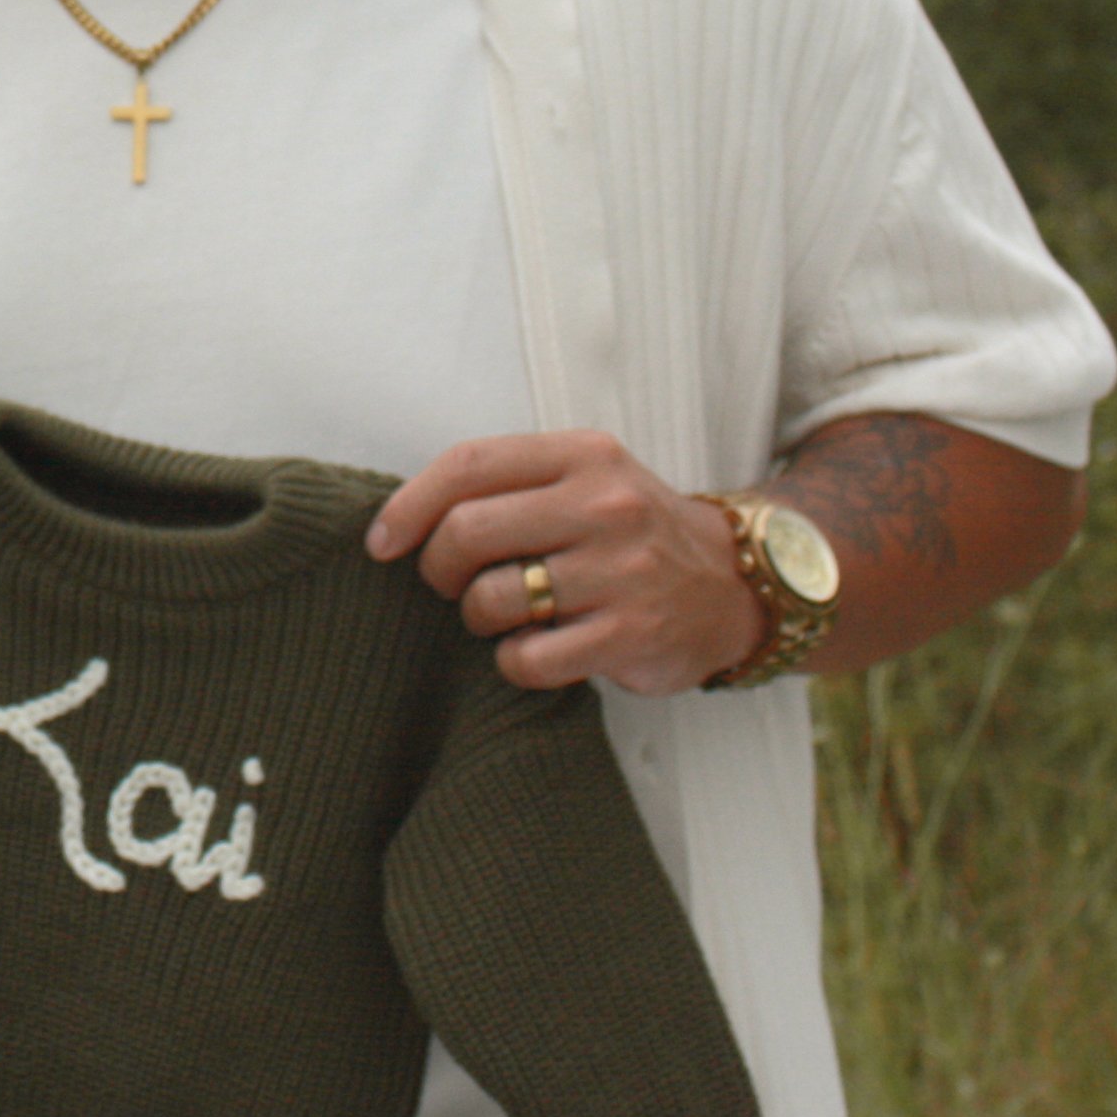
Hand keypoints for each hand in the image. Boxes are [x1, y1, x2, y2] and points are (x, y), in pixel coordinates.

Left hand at [365, 430, 762, 696]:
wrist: (734, 585)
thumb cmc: (630, 532)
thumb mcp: (584, 478)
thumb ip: (509, 484)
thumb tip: (403, 519)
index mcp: (583, 455)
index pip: (468, 465)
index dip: (409, 505)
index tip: (382, 542)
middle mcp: (605, 505)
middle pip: (467, 531)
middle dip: (438, 568)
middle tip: (449, 584)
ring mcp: (622, 571)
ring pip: (491, 598)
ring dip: (479, 616)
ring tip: (505, 614)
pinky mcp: (631, 635)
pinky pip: (527, 658)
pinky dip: (514, 660)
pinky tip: (537, 649)